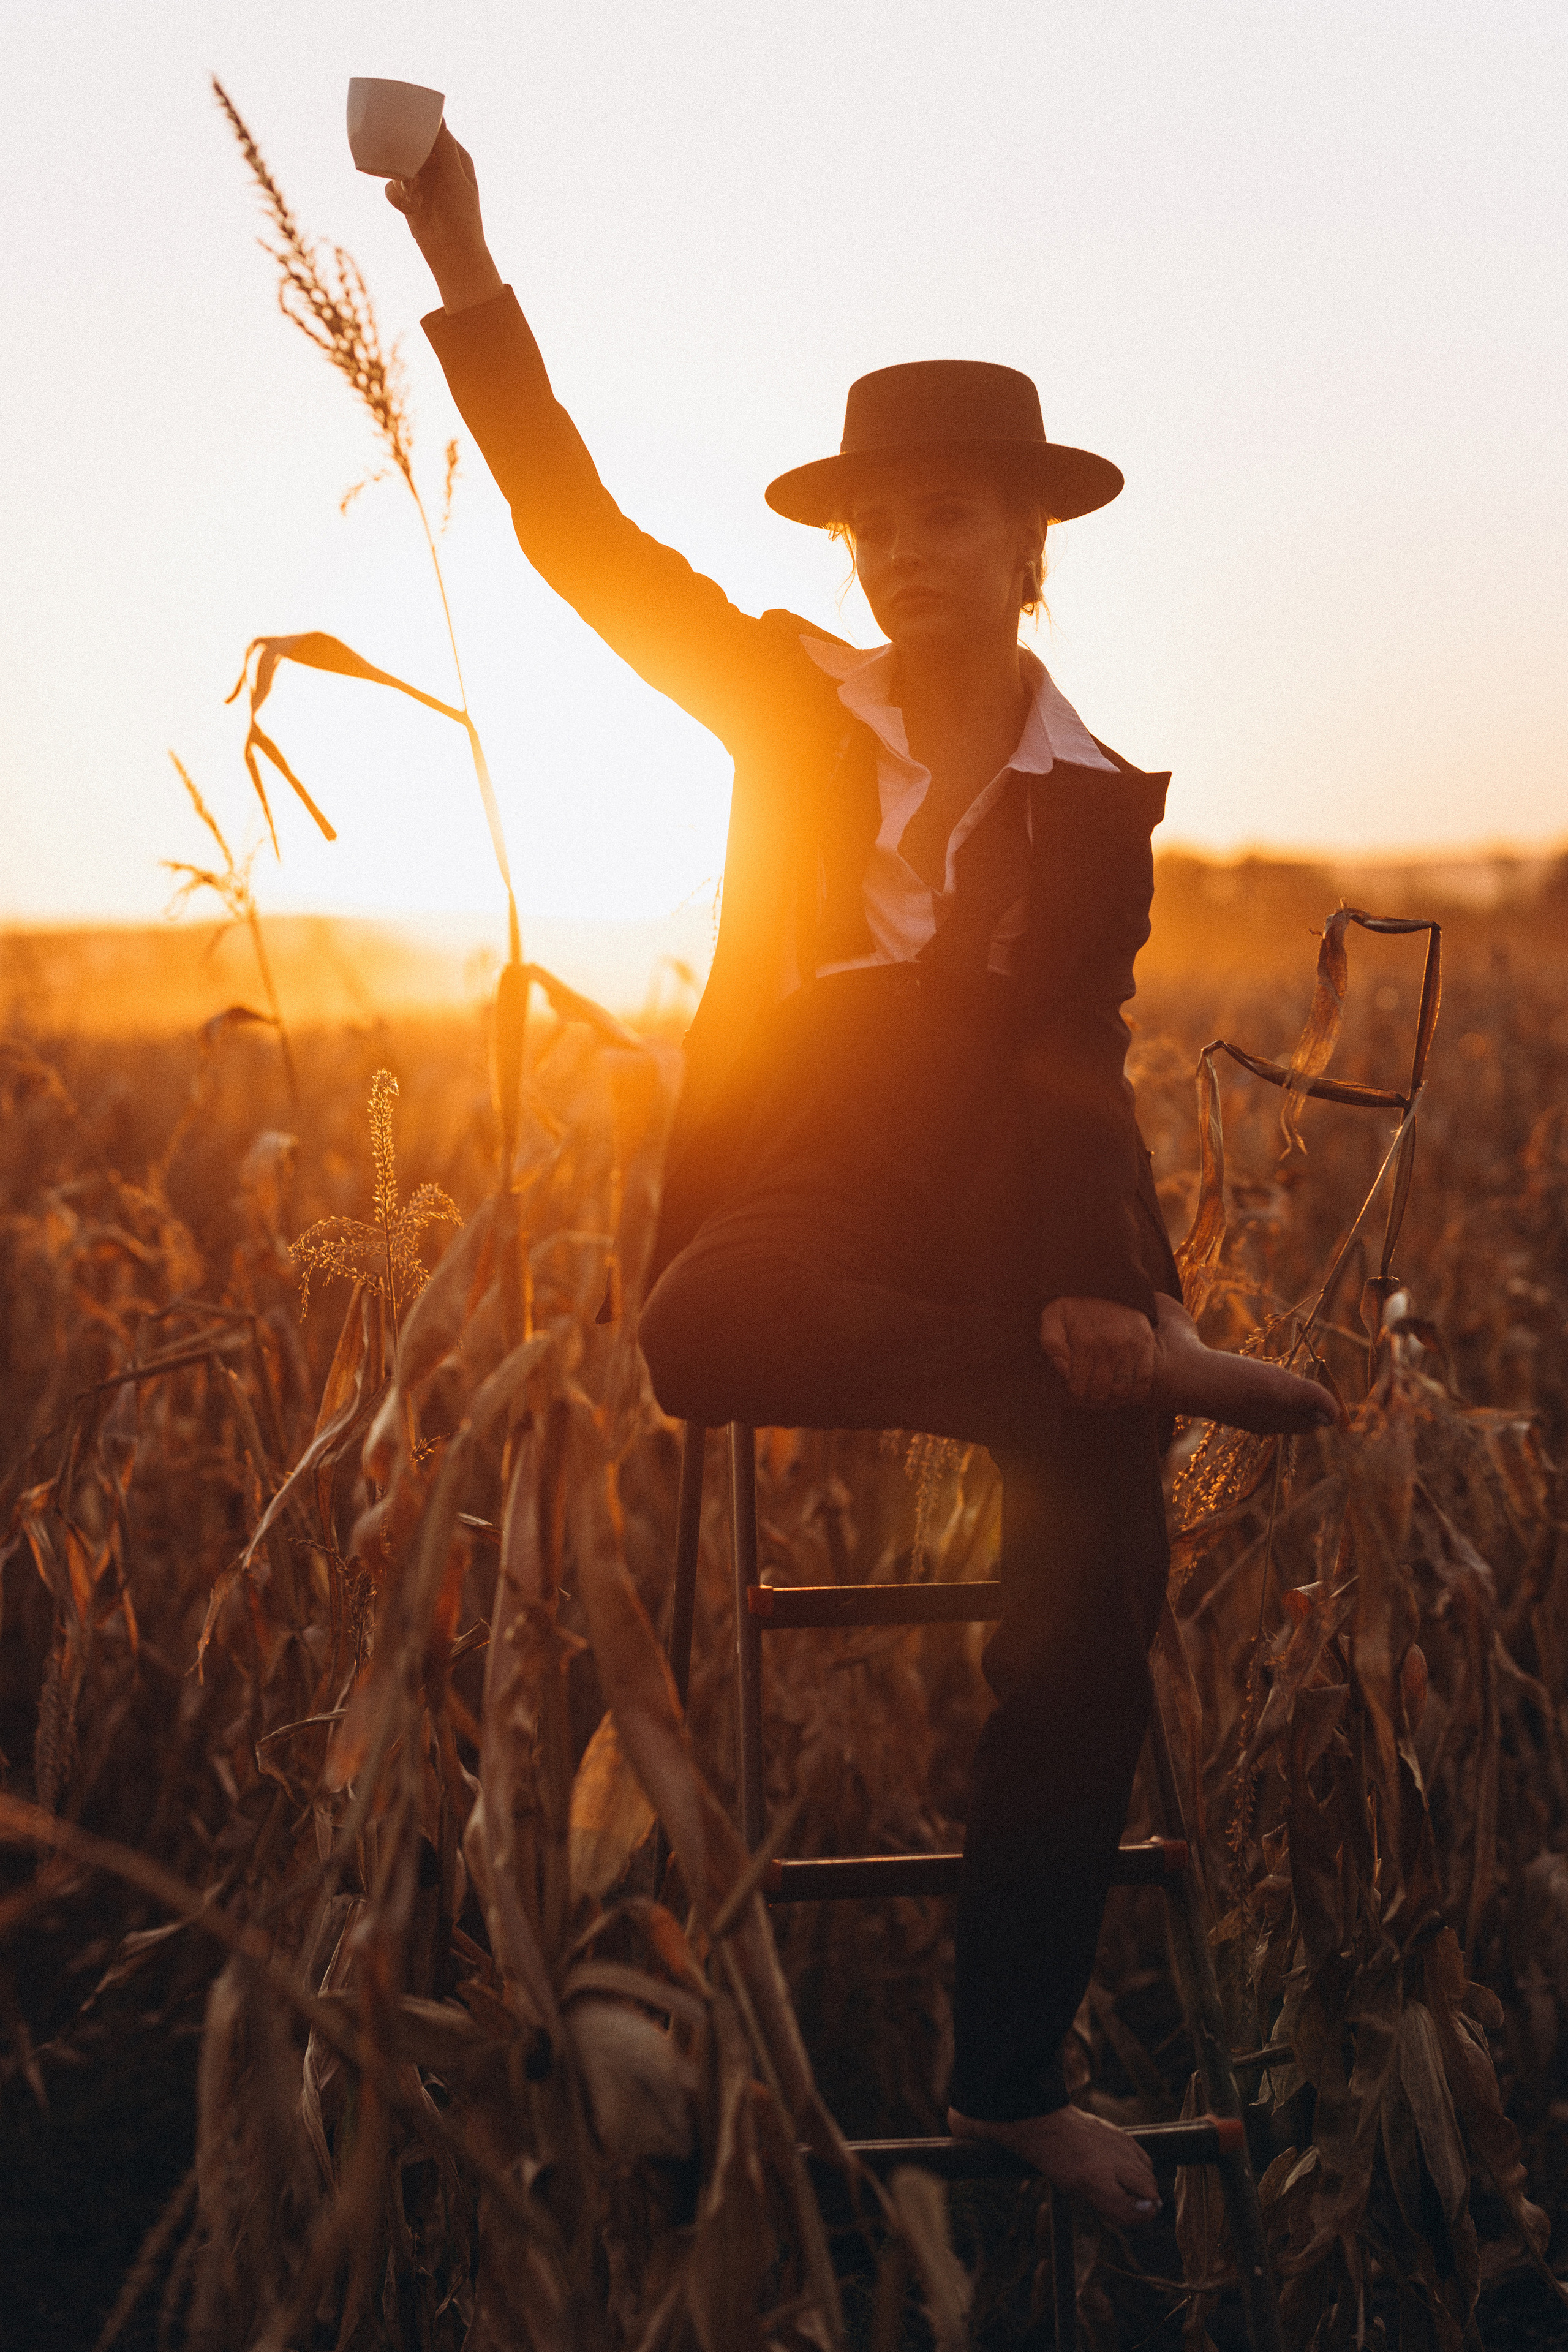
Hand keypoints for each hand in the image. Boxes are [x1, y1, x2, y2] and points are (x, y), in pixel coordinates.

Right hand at [385, 125, 502, 313]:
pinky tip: (409, 208)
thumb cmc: (461, 215)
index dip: (421, 127)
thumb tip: (438, 118)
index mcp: (454, 157)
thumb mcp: (455, 178)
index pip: (435, 131)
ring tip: (415, 193)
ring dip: (402, 179)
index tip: (408, 125)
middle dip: (407, 155)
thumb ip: (445, 148)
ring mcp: (422, 183)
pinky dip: (398, 197)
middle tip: (412, 168)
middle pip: (413, 146)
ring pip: (399, 166)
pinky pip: (393, 188)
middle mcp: (437, 167)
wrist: (452, 253)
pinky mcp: (410, 199)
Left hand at [1039, 1296, 1154, 1406]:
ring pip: (1122, 1391)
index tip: (1073, 1388)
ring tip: (1104, 1396)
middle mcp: (1109, 1347)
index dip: (1073, 1394)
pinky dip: (1135, 1394)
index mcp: (1085, 1342)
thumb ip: (1051, 1342)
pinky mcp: (1145, 1347)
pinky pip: (1144, 1382)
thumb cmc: (1078, 1306)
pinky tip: (1125, 1393)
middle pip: (1100, 1392)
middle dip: (1091, 1398)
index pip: (1078, 1387)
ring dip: (1112, 1399)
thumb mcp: (1054, 1315)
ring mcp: (1130, 1348)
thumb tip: (1062, 1370)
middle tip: (1087, 1394)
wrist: (1111, 1284)